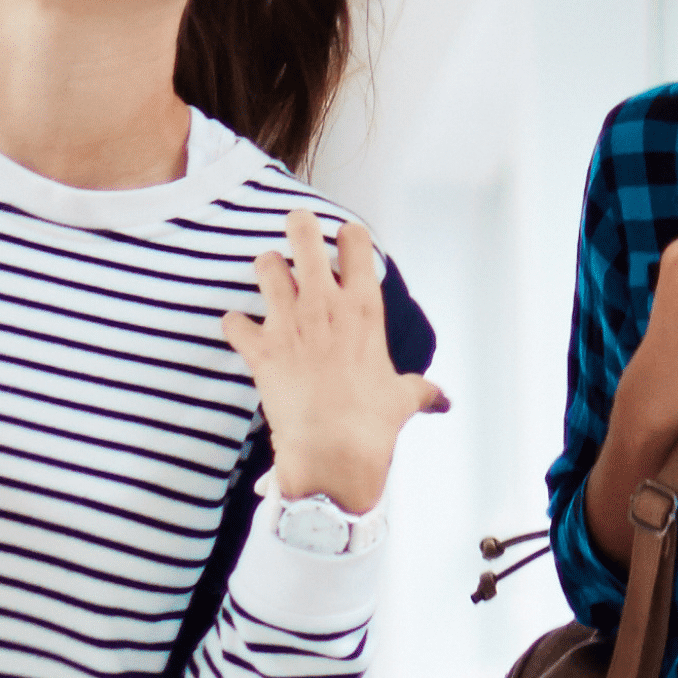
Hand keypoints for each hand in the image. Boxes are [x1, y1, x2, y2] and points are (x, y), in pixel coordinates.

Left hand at [221, 212, 442, 512]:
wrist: (334, 451)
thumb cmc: (372, 423)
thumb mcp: (403, 399)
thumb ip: (422, 390)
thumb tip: (443, 401)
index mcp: (363, 307)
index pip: (356, 242)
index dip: (349, 235)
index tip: (345, 240)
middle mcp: (324, 304)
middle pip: (303, 235)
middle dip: (299, 225)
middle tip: (297, 227)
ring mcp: (288, 322)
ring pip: (265, 266)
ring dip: (266, 269)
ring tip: (271, 278)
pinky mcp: (259, 348)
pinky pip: (234, 321)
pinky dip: (236, 325)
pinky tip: (243, 332)